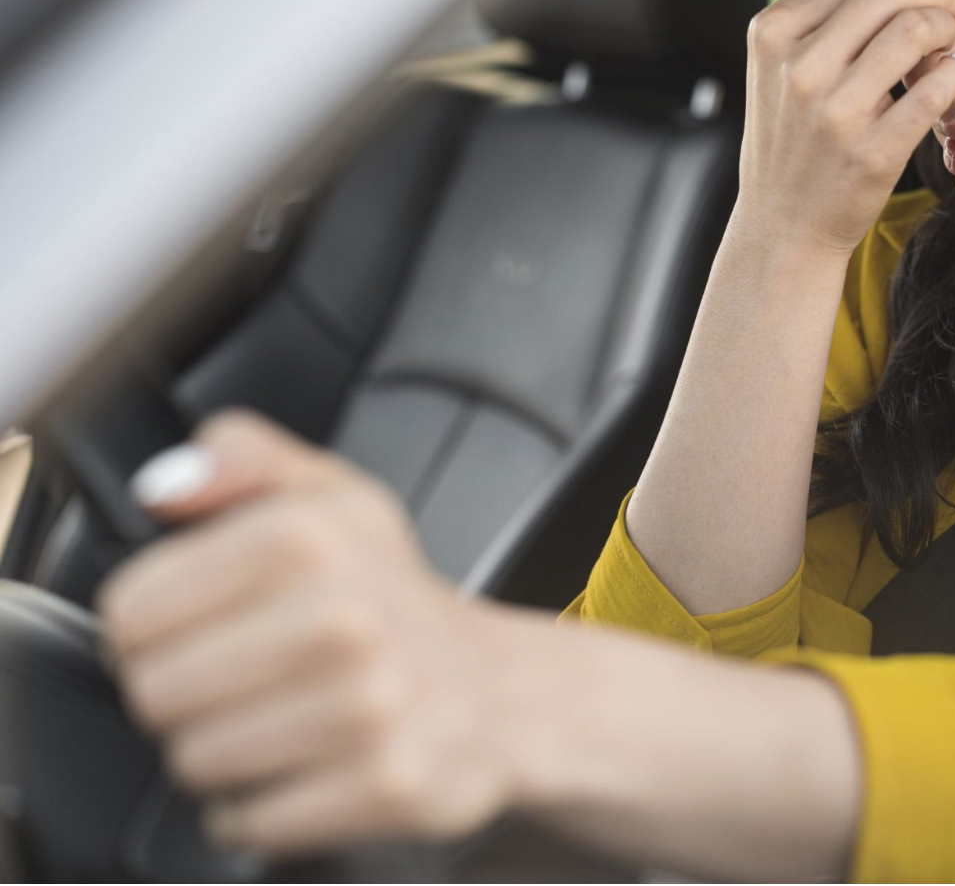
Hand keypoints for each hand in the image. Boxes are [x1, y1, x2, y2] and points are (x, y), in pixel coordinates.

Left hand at [96, 409, 530, 854]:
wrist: (498, 692)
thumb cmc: (397, 601)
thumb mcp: (333, 497)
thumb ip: (244, 459)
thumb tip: (165, 485)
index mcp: (311, 537)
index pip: (130, 612)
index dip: (148, 627)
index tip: (198, 627)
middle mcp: (344, 619)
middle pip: (154, 693)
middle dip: (186, 694)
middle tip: (247, 679)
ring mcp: (368, 707)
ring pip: (195, 760)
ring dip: (225, 752)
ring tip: (283, 720)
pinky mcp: (385, 785)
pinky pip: (250, 821)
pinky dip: (263, 807)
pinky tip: (309, 766)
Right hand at [733, 0, 954, 255]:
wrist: (783, 227)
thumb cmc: (799, 139)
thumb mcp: (789, 70)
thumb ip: (837, 21)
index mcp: (774, 33)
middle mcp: (798, 67)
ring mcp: (832, 111)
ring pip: (916, 29)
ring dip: (951, 31)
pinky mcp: (870, 152)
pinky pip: (935, 88)